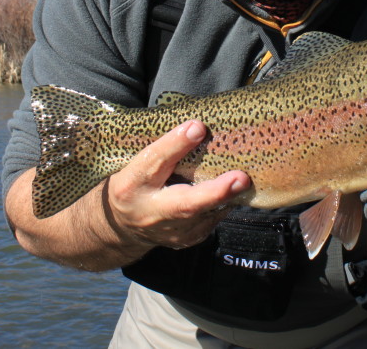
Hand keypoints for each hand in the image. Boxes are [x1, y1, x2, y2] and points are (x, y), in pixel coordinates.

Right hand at [103, 119, 250, 250]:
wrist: (123, 224)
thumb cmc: (134, 183)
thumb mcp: (139, 160)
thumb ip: (165, 147)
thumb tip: (198, 127)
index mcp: (132, 184)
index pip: (154, 161)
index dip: (176, 145)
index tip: (198, 127)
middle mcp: (151, 212)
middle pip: (186, 204)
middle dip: (215, 192)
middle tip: (241, 178)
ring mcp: (171, 232)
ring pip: (206, 214)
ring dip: (227, 196)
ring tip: (243, 180)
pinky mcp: (188, 239)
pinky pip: (212, 218)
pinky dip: (223, 203)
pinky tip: (230, 190)